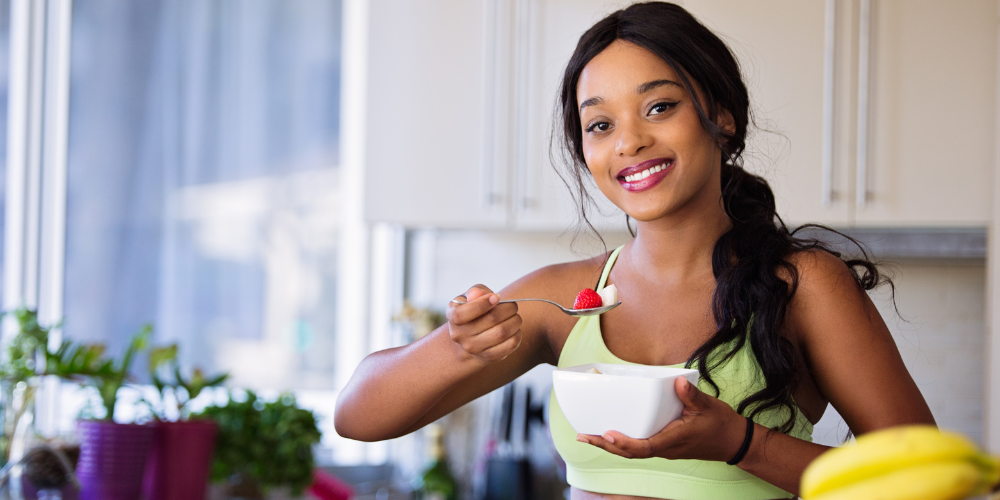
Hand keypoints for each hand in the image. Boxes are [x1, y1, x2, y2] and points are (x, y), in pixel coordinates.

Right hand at [446, 285, 521, 363]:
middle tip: (513, 305)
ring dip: (515, 321)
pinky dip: (517, 334)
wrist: (471, 337)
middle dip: (508, 308)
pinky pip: (510, 345)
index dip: (482, 304)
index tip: (497, 297)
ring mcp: (473, 348)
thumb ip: (475, 291)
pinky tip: (515, 329)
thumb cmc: (473, 309)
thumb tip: (480, 293)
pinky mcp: (489, 357)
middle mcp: (459, 335)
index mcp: (452, 316)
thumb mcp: (470, 297)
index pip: (463, 314)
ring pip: (502, 332)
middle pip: (491, 319)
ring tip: (515, 316)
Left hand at [577, 377, 747, 461]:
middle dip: (605, 446)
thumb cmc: (720, 424)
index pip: (644, 447)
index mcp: (673, 440)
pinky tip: (610, 434)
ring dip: (609, 446)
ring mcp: (663, 448)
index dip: (624, 443)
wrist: (733, 442)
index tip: (607, 434)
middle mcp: (665, 448)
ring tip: (588, 436)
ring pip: (632, 452)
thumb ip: (691, 395)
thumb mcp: (708, 406)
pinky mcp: (663, 445)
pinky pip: (638, 447)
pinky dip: (621, 443)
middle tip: (583, 436)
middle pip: (630, 452)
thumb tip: (677, 382)